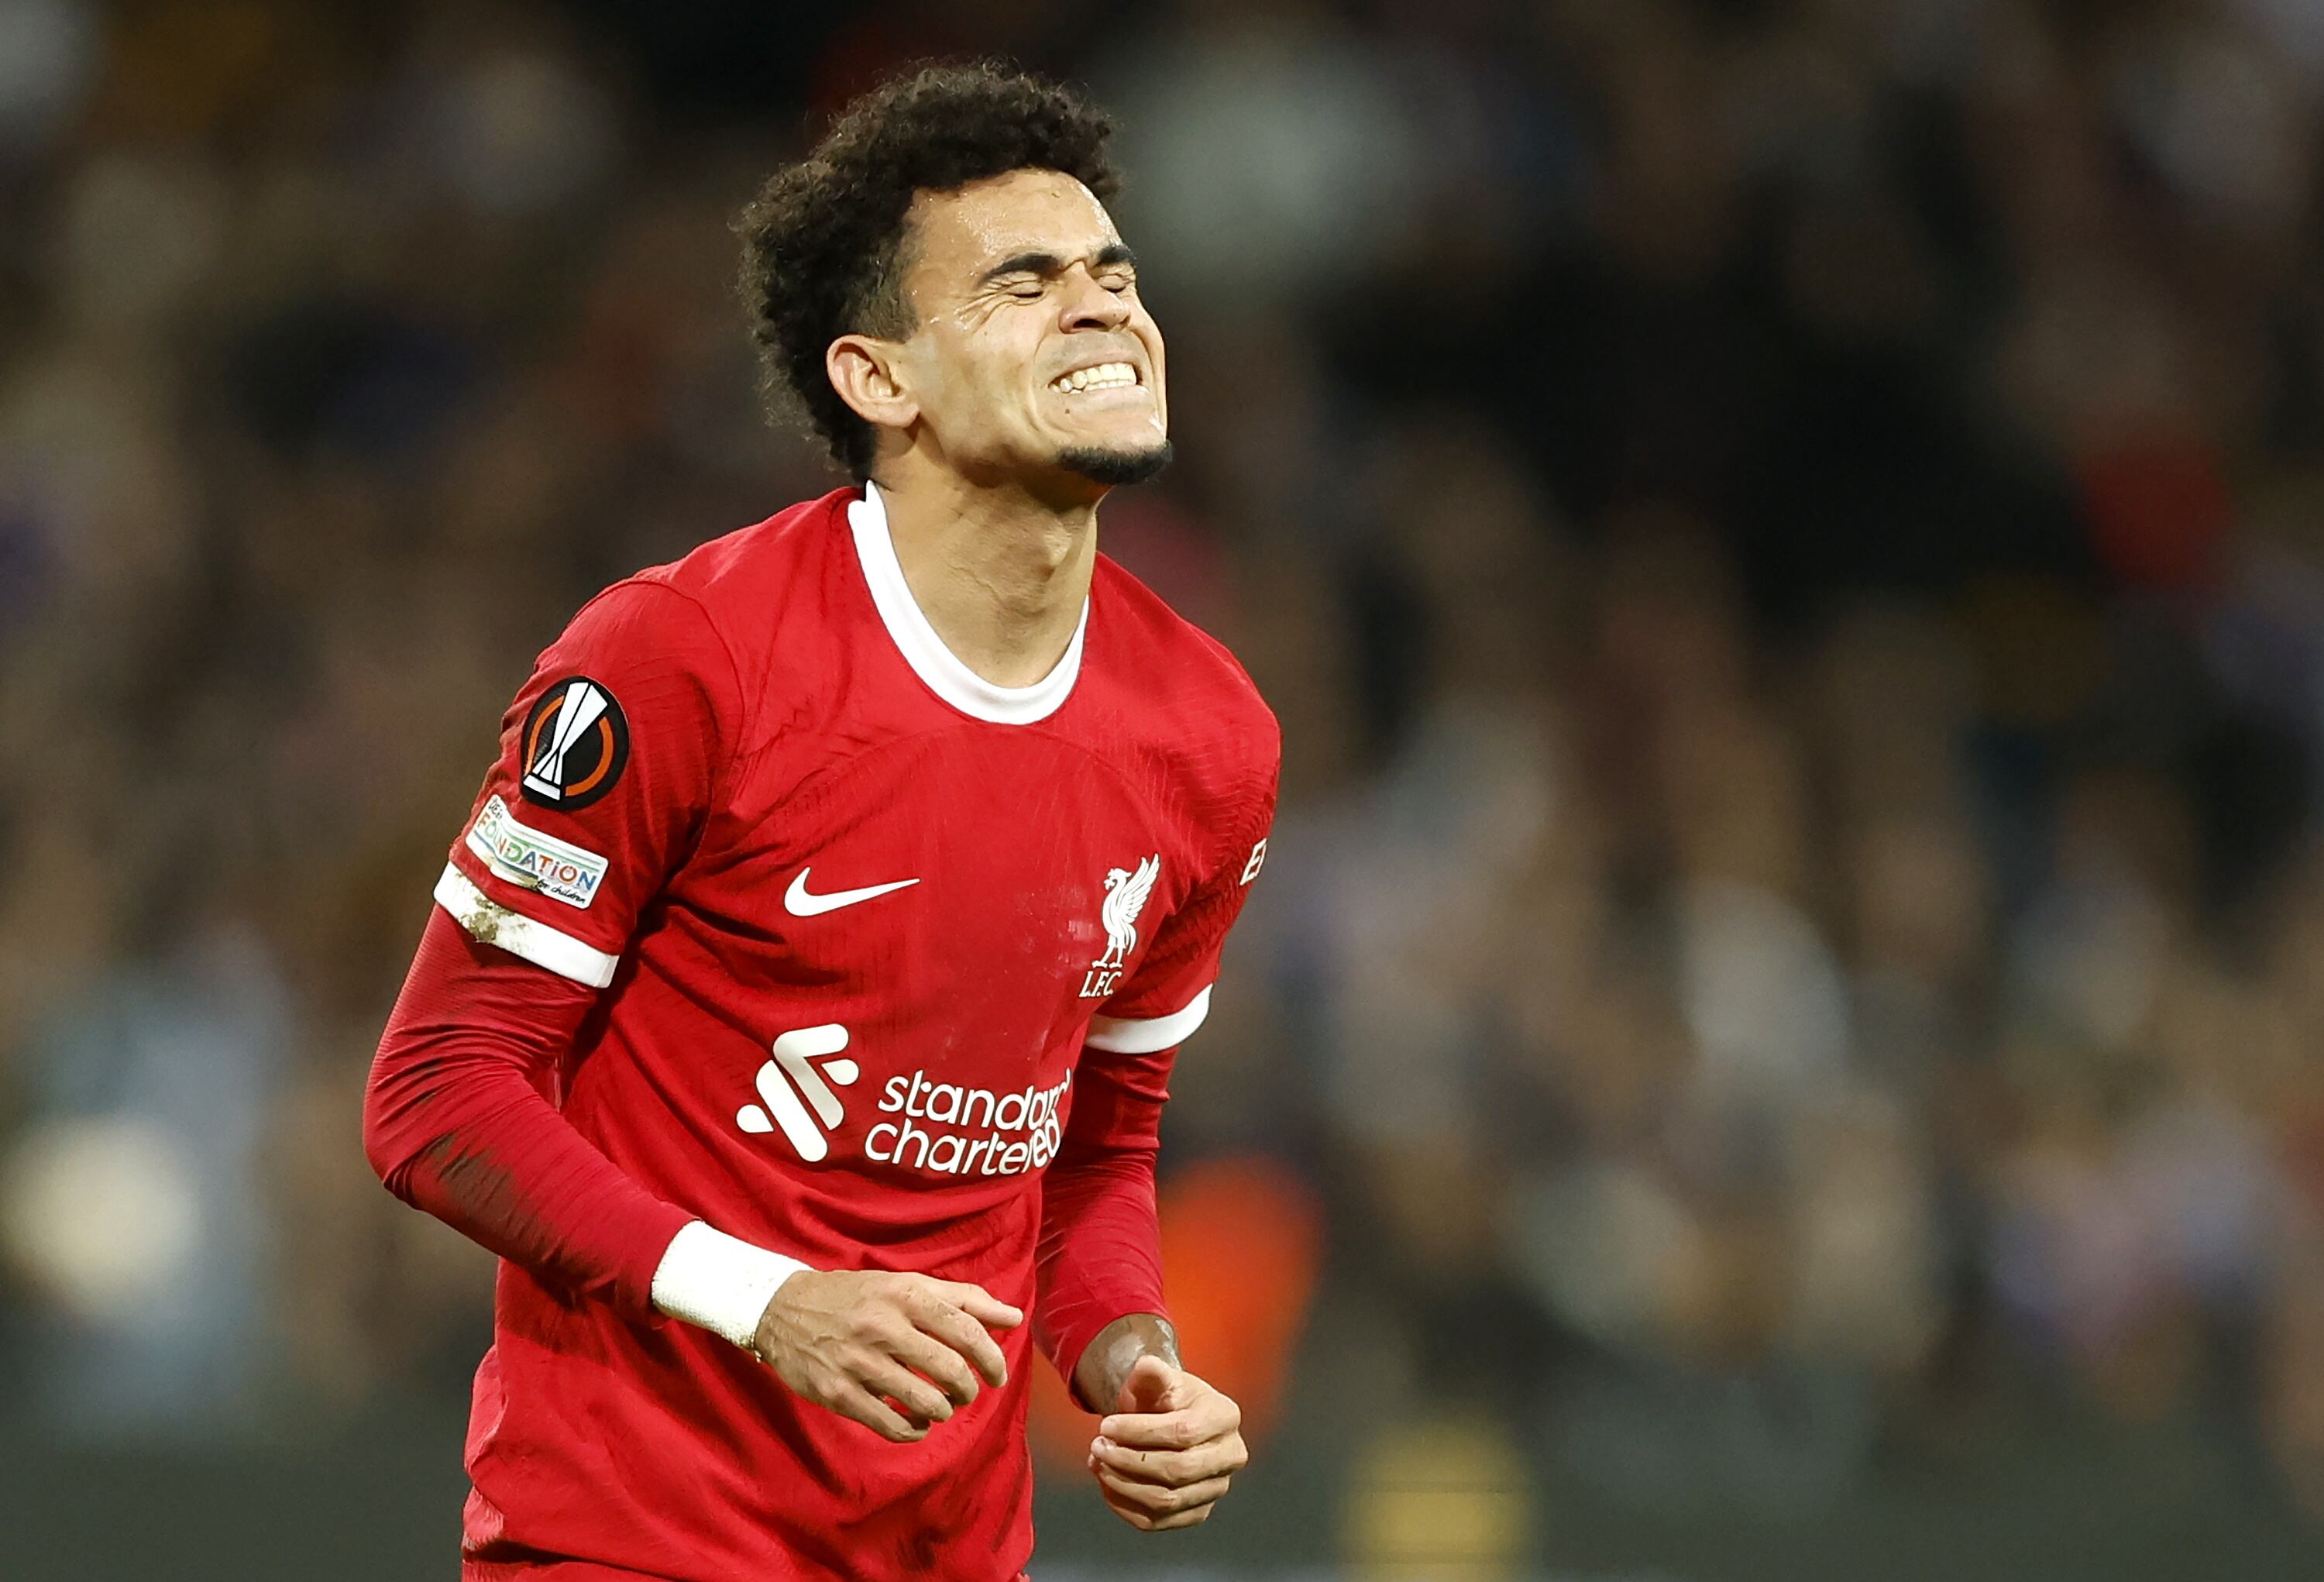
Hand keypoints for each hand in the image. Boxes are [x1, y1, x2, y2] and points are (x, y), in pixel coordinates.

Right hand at [753, 1269, 1020, 1442]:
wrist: (783, 1309)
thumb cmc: (857, 1296)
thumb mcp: (907, 1284)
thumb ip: (963, 1298)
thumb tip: (1015, 1316)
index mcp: (905, 1294)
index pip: (966, 1328)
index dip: (992, 1357)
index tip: (998, 1375)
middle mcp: (883, 1327)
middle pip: (950, 1369)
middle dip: (968, 1389)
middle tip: (966, 1392)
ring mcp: (858, 1363)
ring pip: (925, 1403)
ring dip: (943, 1411)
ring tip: (939, 1405)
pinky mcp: (838, 1394)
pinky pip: (892, 1426)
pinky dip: (914, 1431)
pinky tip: (915, 1423)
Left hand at [1086, 1354, 1247, 1530]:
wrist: (1169, 1421)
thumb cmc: (1164, 1398)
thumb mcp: (1158, 1379)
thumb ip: (1151, 1372)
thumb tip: (1146, 1365)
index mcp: (1225, 1416)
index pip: (1183, 1432)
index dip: (1140, 1432)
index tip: (1105, 1425)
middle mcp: (1230, 1456)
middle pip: (1178, 1470)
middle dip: (1129, 1460)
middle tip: (1097, 1446)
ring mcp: (1216, 1489)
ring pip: (1166, 1501)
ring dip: (1123, 1485)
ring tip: (1098, 1463)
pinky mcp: (1197, 1512)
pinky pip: (1158, 1521)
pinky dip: (1125, 1506)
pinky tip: (1106, 1484)